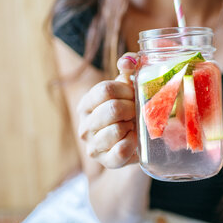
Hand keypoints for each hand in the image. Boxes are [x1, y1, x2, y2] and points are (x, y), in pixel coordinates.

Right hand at [77, 53, 138, 167]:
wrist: (136, 144)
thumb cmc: (130, 111)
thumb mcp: (127, 88)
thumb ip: (128, 69)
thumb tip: (128, 61)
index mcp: (87, 104)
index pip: (105, 89)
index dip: (126, 90)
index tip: (135, 94)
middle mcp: (84, 125)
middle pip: (112, 109)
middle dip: (132, 108)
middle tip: (138, 112)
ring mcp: (93, 145)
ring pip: (116, 130)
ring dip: (132, 126)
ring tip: (134, 126)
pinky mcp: (106, 161)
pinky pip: (120, 151)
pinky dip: (132, 143)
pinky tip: (134, 140)